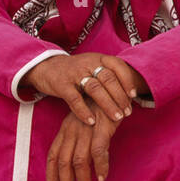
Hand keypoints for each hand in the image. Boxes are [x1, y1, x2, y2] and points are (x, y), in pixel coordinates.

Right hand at [22, 53, 146, 126]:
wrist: (46, 67)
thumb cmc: (77, 71)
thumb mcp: (93, 67)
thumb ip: (110, 76)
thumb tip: (132, 94)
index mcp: (98, 59)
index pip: (117, 65)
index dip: (127, 80)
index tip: (133, 95)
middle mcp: (88, 64)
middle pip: (108, 78)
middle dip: (120, 96)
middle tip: (127, 112)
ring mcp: (74, 74)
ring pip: (94, 88)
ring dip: (107, 104)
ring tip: (117, 118)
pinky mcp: (61, 84)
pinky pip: (74, 98)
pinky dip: (84, 111)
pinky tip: (91, 121)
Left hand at [47, 107, 117, 180]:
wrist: (112, 87)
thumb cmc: (98, 109)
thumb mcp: (81, 123)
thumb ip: (76, 141)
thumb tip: (75, 165)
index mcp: (64, 131)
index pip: (52, 157)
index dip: (51, 176)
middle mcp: (71, 132)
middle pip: (63, 163)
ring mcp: (86, 130)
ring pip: (79, 162)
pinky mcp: (101, 129)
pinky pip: (98, 152)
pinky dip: (99, 167)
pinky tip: (102, 177)